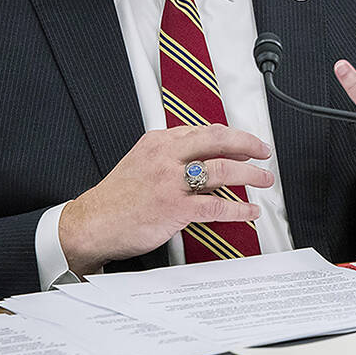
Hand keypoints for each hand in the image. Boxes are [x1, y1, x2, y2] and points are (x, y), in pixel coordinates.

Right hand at [59, 125, 272, 275]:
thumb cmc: (117, 197)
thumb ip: (170, 154)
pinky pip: (216, 206)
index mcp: (158, 141)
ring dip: (250, 174)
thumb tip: (203, 153)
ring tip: (265, 179)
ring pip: (222, 170)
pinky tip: (250, 211)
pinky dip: (239, 208)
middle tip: (265, 152)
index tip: (247, 143)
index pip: (204, 131)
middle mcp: (166, 156)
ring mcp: (171, 182)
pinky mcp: (174, 208)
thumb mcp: (141, 160)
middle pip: (218, 140)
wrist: (91, 223)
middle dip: (248, 144)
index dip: (232, 136)